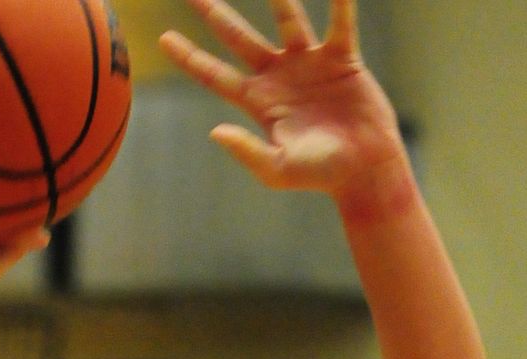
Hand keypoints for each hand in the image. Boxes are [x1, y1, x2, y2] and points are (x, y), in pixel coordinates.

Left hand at [159, 0, 406, 202]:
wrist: (363, 168)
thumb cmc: (318, 174)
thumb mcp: (277, 169)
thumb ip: (247, 151)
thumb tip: (215, 132)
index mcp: (258, 102)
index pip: (215, 75)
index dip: (190, 57)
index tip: (163, 38)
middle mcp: (278, 76)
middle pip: (239, 37)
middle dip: (215, 12)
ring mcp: (308, 63)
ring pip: (287, 17)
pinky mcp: (341, 57)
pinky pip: (339, 21)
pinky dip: (340, 1)